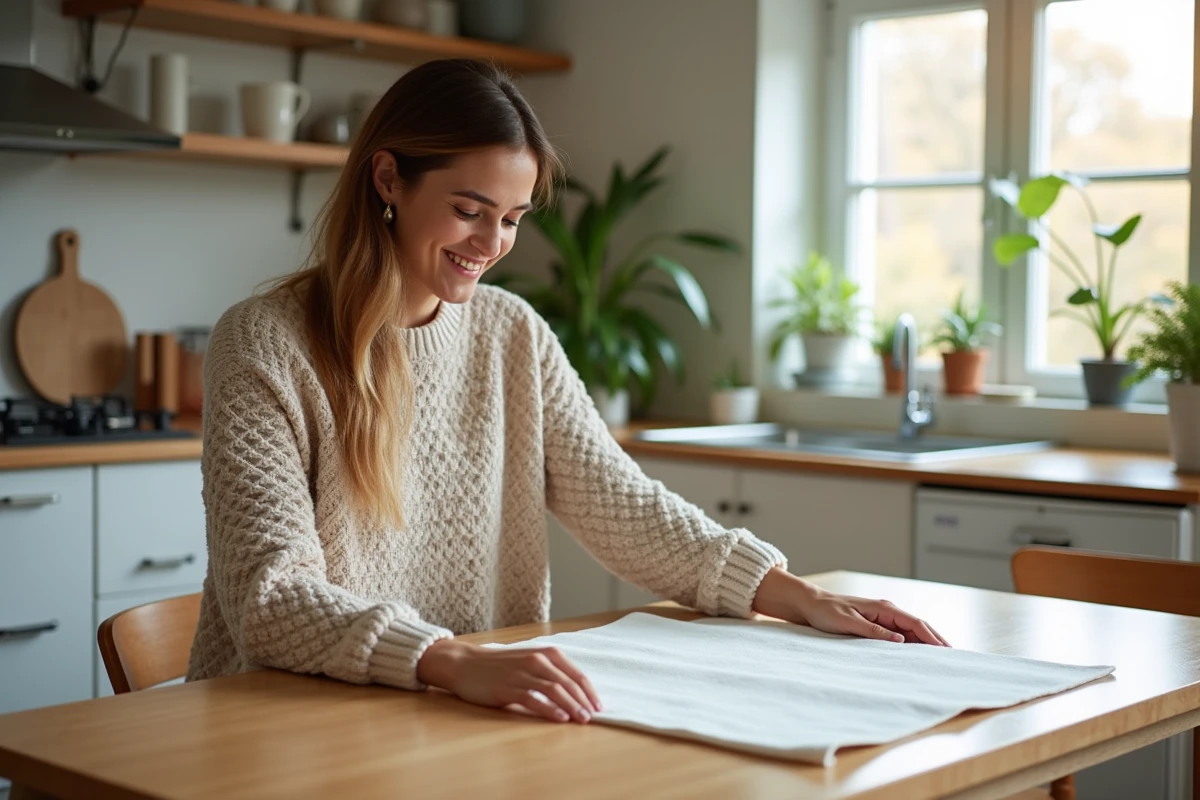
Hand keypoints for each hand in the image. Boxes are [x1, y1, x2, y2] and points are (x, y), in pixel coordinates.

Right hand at [416, 639, 602, 722]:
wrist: (465, 663)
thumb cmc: (498, 666)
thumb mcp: (528, 662)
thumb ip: (549, 673)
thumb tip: (574, 694)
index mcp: (545, 654)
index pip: (575, 673)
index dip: (589, 691)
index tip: (598, 706)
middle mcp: (536, 660)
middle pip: (568, 683)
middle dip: (584, 701)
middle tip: (594, 717)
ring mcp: (522, 673)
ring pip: (555, 690)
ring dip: (572, 706)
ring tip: (582, 720)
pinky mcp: (508, 687)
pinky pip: (534, 698)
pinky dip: (550, 709)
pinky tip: (560, 718)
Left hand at [752, 567, 949, 645]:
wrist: (810, 604)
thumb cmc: (826, 612)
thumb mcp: (847, 622)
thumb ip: (873, 631)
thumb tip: (900, 640)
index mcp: (883, 608)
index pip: (915, 623)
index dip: (932, 638)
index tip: (946, 652)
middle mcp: (887, 611)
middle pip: (919, 627)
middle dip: (936, 641)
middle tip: (953, 659)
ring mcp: (883, 617)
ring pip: (911, 632)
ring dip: (925, 645)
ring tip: (941, 660)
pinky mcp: (877, 625)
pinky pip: (900, 635)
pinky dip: (912, 645)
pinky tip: (917, 656)